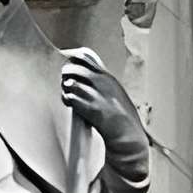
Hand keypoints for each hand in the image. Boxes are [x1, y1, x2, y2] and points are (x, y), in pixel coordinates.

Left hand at [60, 51, 148, 182]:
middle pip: (73, 67)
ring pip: (69, 82)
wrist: (128, 135)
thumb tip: (86, 77)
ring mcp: (97, 95)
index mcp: (108, 77)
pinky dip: (66, 99)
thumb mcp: (115, 93)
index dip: (71, 60)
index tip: (67, 65)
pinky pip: (70, 97)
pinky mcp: (91, 108)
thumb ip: (102, 83)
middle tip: (65, 82)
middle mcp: (103, 82)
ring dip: (65, 87)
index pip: (84, 57)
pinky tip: (69, 103)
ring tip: (68, 93)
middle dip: (66, 74)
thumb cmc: (121, 117)